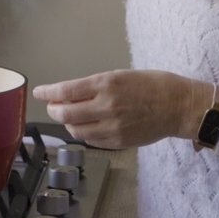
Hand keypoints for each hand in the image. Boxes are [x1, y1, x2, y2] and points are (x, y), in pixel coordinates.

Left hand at [32, 70, 213, 148]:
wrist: (180, 106)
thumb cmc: (152, 85)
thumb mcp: (120, 76)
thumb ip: (94, 87)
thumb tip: (69, 95)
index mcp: (106, 84)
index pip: (66, 91)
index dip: (47, 92)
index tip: (38, 92)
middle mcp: (106, 106)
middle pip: (65, 114)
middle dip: (53, 110)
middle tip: (53, 106)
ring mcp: (113, 126)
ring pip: (76, 130)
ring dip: (68, 124)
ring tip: (71, 117)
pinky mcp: (120, 141)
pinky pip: (92, 140)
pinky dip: (84, 133)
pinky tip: (87, 126)